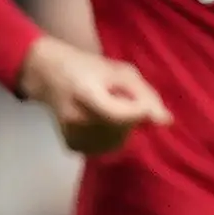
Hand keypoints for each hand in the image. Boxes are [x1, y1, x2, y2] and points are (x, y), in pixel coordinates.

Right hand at [17, 34, 171, 154]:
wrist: (48, 75)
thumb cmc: (87, 67)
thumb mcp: (119, 71)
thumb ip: (145, 94)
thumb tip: (165, 122)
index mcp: (86, 94)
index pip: (119, 115)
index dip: (139, 113)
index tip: (148, 106)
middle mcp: (76, 119)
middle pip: (122, 130)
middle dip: (131, 118)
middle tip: (122, 100)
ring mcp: (72, 135)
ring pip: (116, 142)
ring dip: (122, 128)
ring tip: (110, 110)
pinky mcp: (71, 146)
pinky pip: (104, 147)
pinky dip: (110, 137)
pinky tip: (100, 121)